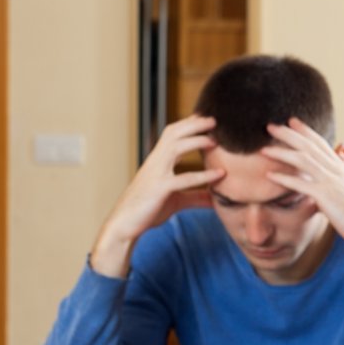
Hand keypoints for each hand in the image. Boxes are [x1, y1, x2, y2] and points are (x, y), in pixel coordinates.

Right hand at [91, 115, 221, 277]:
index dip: (188, 123)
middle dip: (194, 124)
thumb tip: (215, 198)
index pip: (172, 134)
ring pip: (175, 147)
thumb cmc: (147, 211)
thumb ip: (195, 197)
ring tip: (215, 141)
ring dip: (197, 141)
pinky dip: (203, 175)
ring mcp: (156, 174)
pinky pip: (183, 178)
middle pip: (173, 133)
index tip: (206, 117)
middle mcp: (155, 163)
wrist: (123, 226)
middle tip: (214, 120)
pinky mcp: (159, 189)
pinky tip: (220, 174)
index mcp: (157, 161)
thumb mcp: (175, 201)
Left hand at [261, 118, 343, 258]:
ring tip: (264, 149)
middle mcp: (336, 169)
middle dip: (288, 134)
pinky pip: (300, 184)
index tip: (291, 121)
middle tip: (270, 127)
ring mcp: (330, 181)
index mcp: (341, 167)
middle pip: (308, 146)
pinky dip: (284, 179)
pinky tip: (269, 176)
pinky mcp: (324, 196)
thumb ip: (339, 174)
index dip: (305, 130)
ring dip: (282, 153)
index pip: (320, 143)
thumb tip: (333, 168)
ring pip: (303, 160)